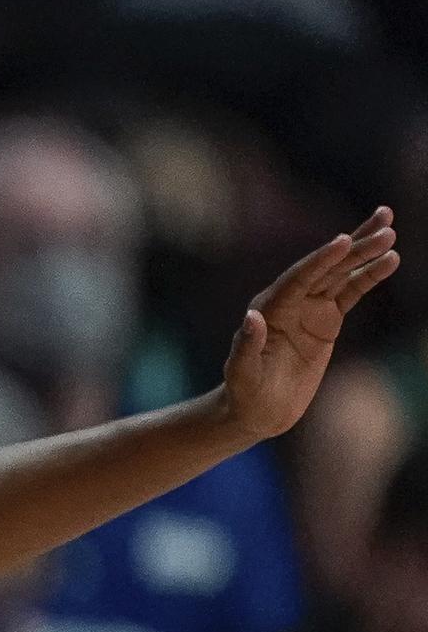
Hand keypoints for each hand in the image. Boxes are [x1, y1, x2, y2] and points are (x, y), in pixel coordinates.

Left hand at [221, 208, 399, 439]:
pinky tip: (390, 260)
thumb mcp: (241, 373)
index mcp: (269, 308)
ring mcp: (310, 307)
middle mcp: (290, 300)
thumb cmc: (244, 392)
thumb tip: (252, 316)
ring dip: (365, 252)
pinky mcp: (327, 318)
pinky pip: (351, 292)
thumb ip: (246, 346)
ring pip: (341, 273)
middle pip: (325, 268)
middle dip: (354, 246)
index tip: (343, 241)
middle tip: (384, 223)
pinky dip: (370, 276)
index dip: (320, 260)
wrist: (258, 408)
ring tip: (390, 230)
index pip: (298, 279)